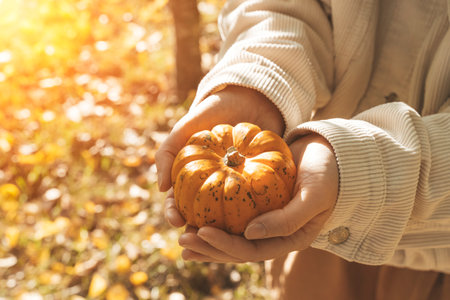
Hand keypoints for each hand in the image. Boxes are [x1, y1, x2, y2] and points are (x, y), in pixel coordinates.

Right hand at [156, 85, 284, 226]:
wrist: (249, 98)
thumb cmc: (213, 112)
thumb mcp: (185, 127)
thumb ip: (168, 153)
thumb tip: (162, 189)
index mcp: (192, 174)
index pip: (178, 200)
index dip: (174, 213)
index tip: (176, 221)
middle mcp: (213, 183)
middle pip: (201, 213)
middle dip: (196, 228)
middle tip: (197, 235)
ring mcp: (236, 185)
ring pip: (226, 214)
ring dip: (222, 228)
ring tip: (220, 236)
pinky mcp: (258, 183)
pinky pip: (253, 201)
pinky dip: (250, 213)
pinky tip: (248, 220)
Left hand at [178, 134, 338, 262]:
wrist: (331, 153)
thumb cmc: (327, 174)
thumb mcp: (313, 197)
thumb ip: (287, 220)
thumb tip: (249, 234)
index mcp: (289, 239)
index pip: (251, 250)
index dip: (224, 245)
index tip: (200, 231)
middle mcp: (275, 234)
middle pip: (236, 248)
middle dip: (208, 246)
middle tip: (182, 239)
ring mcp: (266, 220)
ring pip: (232, 234)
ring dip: (207, 236)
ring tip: (182, 233)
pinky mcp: (259, 205)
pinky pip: (234, 215)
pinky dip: (214, 215)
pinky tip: (194, 213)